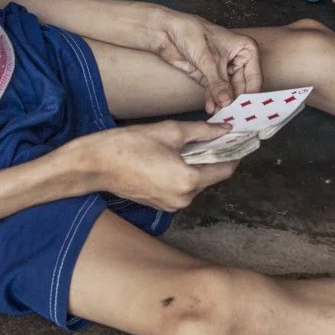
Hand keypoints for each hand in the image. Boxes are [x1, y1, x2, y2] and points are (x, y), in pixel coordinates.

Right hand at [65, 122, 237, 209]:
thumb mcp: (170, 131)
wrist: (96, 164)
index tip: (238, 141)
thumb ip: (202, 131)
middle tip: (213, 136)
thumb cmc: (130, 145)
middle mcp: (183, 199)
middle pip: (210, 177)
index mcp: (188, 180)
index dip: (233, 154)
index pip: (224, 170)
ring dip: (196, 165)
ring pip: (195, 183)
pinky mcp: (160, 205)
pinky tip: (172, 158)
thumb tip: (224, 129)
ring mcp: (171, 205)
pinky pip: (181, 188)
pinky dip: (182, 174)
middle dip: (213, 157)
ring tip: (188, 145)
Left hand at [147, 11, 261, 113]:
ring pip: (228, 92)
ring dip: (223, 103)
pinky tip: (211, 108)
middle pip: (241, 87)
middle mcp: (237, 60)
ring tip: (219, 114)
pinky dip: (213, 101)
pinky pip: (215, 92)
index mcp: (246, 49)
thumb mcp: (209, 60)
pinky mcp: (209, 76)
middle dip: (235, 102)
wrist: (167, 32)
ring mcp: (223, 69)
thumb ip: (219, 83)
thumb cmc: (191, 32)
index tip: (247, 110)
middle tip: (232, 116)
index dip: (250, 95)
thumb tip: (227, 102)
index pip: (254, 77)